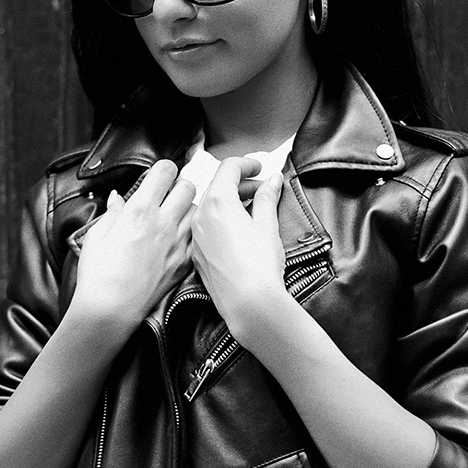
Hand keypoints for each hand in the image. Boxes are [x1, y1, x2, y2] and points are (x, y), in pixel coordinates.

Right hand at [71, 160, 194, 329]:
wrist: (111, 309)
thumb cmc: (99, 274)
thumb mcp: (97, 235)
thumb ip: (112, 212)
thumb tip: (117, 198)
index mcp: (140, 210)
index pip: (165, 171)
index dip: (162, 169)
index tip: (157, 175)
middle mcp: (164, 223)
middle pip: (188, 186)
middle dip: (178, 185)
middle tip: (166, 195)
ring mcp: (178, 243)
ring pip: (195, 211)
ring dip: (185, 209)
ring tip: (171, 217)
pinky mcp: (184, 263)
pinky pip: (196, 238)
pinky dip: (190, 234)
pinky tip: (176, 240)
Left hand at [191, 157, 288, 345]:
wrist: (248, 303)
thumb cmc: (260, 265)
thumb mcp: (267, 225)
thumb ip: (267, 198)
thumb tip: (271, 181)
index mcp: (218, 202)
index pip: (228, 168)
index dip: (246, 164)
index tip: (259, 167)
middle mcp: (200, 216)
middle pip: (218, 188)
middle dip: (241, 185)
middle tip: (263, 190)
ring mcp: (195, 237)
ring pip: (210, 209)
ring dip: (230, 203)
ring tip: (252, 210)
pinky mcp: (196, 256)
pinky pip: (206, 229)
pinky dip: (221, 222)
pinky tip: (238, 231)